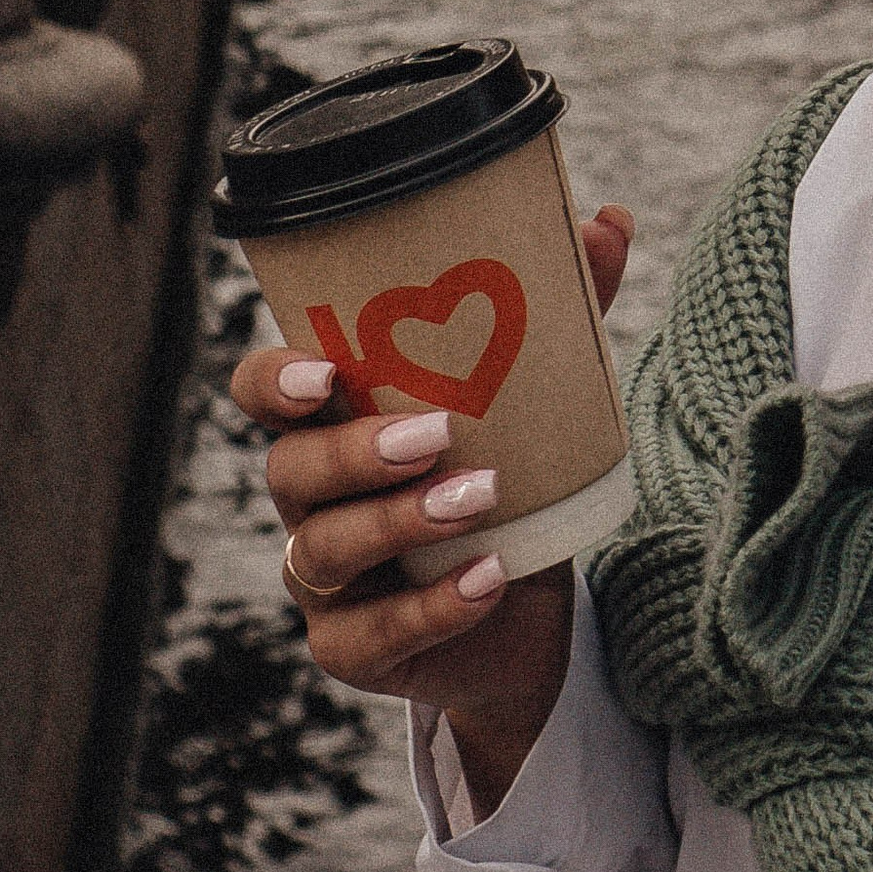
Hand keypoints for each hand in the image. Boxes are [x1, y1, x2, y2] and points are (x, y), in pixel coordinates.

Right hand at [233, 204, 633, 803]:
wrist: (529, 603)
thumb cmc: (510, 474)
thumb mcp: (533, 398)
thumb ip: (561, 313)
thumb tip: (610, 221)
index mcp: (335, 420)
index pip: (262, 391)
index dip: (274, 380)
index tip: (326, 372)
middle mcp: (311, 498)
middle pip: (289, 470)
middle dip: (355, 452)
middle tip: (437, 434)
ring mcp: (325, 581)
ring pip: (322, 552)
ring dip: (398, 522)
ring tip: (480, 500)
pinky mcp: (353, 649)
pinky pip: (370, 636)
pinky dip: (431, 605)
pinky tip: (490, 578)